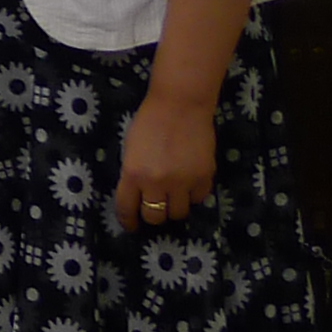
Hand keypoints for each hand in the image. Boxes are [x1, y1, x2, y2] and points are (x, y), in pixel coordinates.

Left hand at [113, 89, 219, 228]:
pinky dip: (193, 196)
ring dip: (174, 208)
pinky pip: (199, 198)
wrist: (180, 106)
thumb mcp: (131, 150)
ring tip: (173, 198)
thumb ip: (134, 174)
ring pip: (179, 212)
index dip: (129, 221)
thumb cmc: (149, 123)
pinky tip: (189, 186)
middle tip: (155, 209)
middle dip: (153, 215)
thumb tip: (139, 196)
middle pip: (155, 216)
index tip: (132, 226)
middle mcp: (157, 182)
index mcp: (133, 174)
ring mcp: (183, 182)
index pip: (127, 208)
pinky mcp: (204, 177)